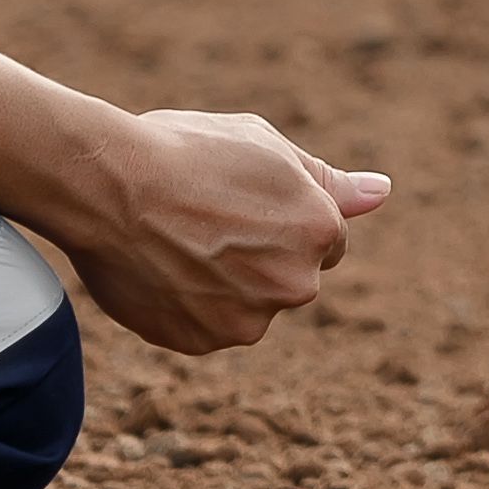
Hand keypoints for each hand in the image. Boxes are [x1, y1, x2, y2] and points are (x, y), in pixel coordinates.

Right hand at [55, 102, 386, 351]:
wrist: (106, 186)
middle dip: (258, 256)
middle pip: (288, 278)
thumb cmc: (185, 151)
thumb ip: (327, 180)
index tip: (239, 202)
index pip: (323, 239)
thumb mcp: (264, 145)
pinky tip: (159, 268)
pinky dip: (187, 306)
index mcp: (319, 231)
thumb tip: (382, 193)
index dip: (280, 218)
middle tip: (204, 219)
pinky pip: (205, 327)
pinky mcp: (201, 343)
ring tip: (176, 242)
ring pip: (247, 306)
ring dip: (223, 285)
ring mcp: (246, 321)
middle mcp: (295, 285)